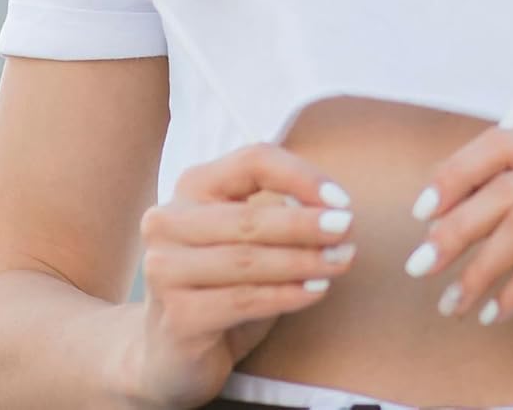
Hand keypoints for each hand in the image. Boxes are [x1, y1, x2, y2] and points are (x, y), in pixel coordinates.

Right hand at [129, 141, 358, 409]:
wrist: (172, 350)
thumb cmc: (223, 280)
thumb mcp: (249, 235)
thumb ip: (279, 210)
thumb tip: (334, 208)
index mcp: (192, 185)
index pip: (253, 161)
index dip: (301, 176)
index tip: (341, 199)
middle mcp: (168, 221)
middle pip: (249, 217)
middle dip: (306, 224)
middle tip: (348, 230)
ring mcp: (164, 270)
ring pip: (248, 260)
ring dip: (303, 261)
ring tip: (341, 261)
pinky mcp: (176, 317)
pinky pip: (243, 300)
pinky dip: (286, 294)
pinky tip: (316, 290)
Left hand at [402, 124, 512, 384]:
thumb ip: (506, 218)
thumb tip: (436, 213)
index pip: (506, 143)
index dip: (457, 172)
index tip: (421, 212)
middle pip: (509, 186)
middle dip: (455, 228)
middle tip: (422, 265)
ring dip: (478, 268)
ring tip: (454, 301)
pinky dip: (511, 293)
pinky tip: (494, 314)